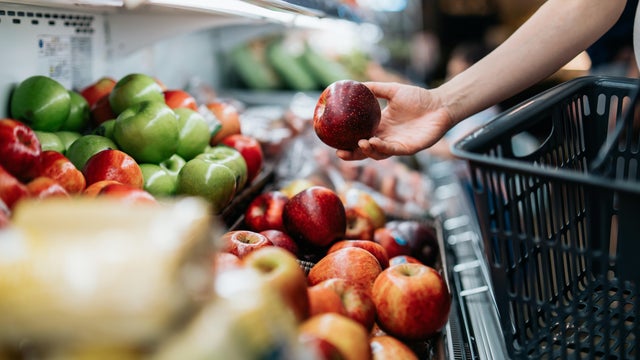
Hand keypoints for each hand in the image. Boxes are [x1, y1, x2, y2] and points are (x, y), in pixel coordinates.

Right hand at [336, 82, 453, 160]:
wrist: (440, 103)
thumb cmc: (418, 98)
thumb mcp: (392, 90)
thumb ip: (374, 88)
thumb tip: (354, 83)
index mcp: (380, 126)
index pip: (360, 137)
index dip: (347, 142)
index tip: (333, 140)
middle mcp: (386, 138)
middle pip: (365, 151)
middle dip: (352, 155)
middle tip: (339, 153)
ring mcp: (397, 145)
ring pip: (378, 154)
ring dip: (367, 151)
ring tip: (360, 143)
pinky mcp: (408, 148)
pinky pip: (392, 150)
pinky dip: (382, 148)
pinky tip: (373, 141)